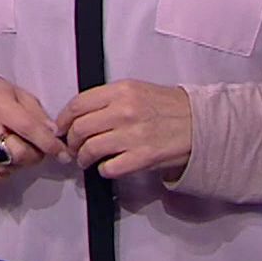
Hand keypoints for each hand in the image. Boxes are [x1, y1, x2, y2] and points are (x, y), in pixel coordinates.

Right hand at [0, 76, 69, 183]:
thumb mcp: (17, 94)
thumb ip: (37, 114)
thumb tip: (54, 134)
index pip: (28, 128)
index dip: (49, 144)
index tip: (62, 153)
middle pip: (18, 153)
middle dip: (35, 155)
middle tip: (37, 149)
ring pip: (4, 168)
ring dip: (18, 165)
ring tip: (17, 152)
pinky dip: (1, 174)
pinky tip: (4, 163)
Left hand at [56, 80, 192, 180]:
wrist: (200, 124)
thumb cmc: (168, 107)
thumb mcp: (137, 90)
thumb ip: (108, 99)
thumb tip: (79, 114)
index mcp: (121, 91)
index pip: (78, 104)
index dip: (64, 119)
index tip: (61, 128)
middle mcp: (124, 111)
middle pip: (80, 128)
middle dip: (71, 141)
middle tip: (73, 147)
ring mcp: (133, 135)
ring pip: (91, 149)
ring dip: (83, 158)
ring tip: (86, 160)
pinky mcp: (143, 157)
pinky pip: (109, 168)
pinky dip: (104, 170)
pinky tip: (107, 167)